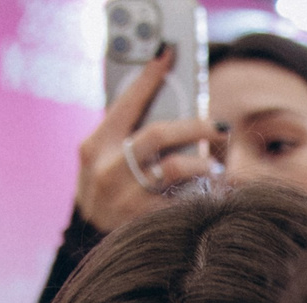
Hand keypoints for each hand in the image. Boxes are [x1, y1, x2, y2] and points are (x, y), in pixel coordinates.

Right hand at [76, 46, 219, 234]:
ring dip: (202, 165)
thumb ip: (127, 135)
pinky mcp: (142, 224)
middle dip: (195, 126)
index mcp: (95, 147)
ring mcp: (124, 200)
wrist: (88, 243)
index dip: (148, 78)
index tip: (168, 54)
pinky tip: (212, 195)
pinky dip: (202, 195)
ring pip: (176, 169)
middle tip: (218, 126)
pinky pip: (183, 202)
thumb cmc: (105, 192)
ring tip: (214, 167)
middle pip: (159, 134)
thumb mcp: (102, 160)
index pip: (127, 103)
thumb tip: (171, 105)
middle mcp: (107, 171)